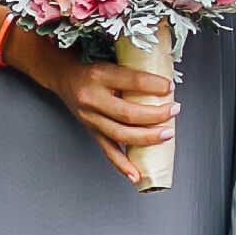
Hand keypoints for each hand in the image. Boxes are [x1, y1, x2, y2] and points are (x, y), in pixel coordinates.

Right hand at [27, 36, 175, 163]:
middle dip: (156, 115)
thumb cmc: (89, 65)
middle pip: (128, 113)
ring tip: (167, 134)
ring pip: (121, 134)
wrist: (61, 74)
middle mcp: (92, 98)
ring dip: (147, 137)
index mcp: (99, 75)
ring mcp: (90, 117)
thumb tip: (166, 79)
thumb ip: (133, 70)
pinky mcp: (90, 130)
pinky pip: (108, 150)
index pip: (132, 81)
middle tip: (174, 110)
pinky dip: (122, 165)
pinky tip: (136, 174)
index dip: (154, 85)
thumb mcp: (109, 59)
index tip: (169, 87)